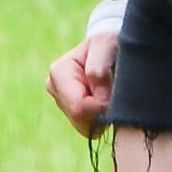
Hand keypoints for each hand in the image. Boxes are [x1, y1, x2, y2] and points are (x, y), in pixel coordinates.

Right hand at [47, 18, 119, 137]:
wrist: (111, 47)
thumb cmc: (109, 42)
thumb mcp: (106, 44)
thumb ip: (99, 67)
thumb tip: (98, 98)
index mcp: (58, 73)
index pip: (79, 107)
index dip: (102, 105)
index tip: (116, 91)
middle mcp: (55, 89)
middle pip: (81, 120)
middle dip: (102, 111)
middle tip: (114, 90)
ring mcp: (62, 103)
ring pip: (86, 127)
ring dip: (103, 114)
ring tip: (110, 92)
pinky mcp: (73, 113)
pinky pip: (90, 129)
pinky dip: (103, 118)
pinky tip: (107, 100)